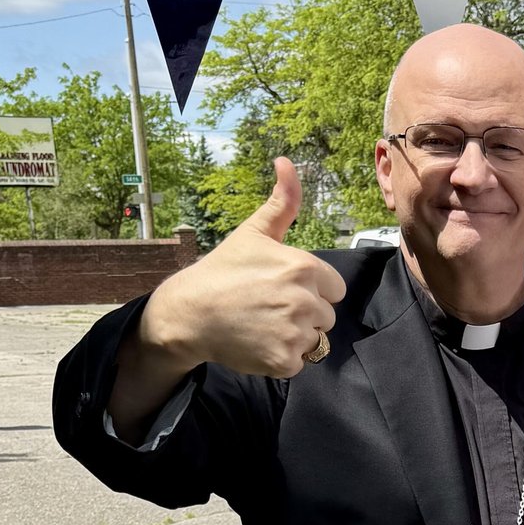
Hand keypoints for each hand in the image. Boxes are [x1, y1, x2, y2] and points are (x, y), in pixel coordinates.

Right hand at [133, 158, 346, 381]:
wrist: (188, 313)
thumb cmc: (223, 271)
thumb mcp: (254, 232)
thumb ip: (283, 202)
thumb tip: (287, 161)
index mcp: (304, 267)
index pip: (335, 289)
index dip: (312, 290)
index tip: (281, 288)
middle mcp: (304, 300)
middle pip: (326, 316)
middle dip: (304, 314)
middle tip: (268, 307)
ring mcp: (294, 333)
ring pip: (315, 341)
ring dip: (295, 337)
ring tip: (263, 324)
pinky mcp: (283, 361)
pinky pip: (298, 363)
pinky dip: (281, 358)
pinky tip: (258, 342)